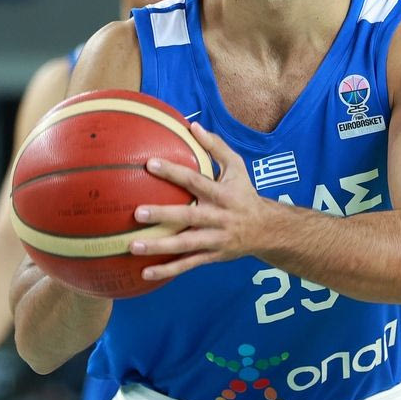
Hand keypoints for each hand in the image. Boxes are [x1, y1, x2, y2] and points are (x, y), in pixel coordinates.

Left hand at [130, 121, 268, 280]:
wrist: (267, 230)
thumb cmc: (245, 194)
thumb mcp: (237, 167)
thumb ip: (216, 147)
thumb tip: (192, 125)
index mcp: (223, 194)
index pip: (196, 181)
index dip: (173, 172)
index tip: (149, 164)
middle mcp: (219, 218)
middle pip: (189, 217)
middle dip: (164, 215)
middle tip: (138, 213)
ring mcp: (215, 240)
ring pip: (186, 246)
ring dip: (159, 247)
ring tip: (133, 246)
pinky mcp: (212, 256)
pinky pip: (188, 265)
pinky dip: (167, 270)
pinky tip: (145, 273)